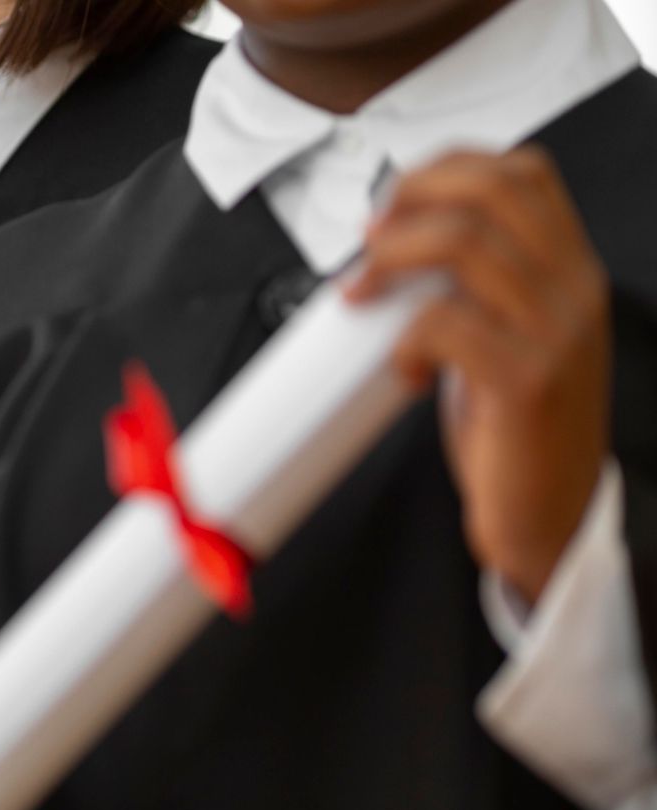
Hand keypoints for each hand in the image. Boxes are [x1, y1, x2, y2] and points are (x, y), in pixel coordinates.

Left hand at [347, 147, 609, 600]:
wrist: (548, 514)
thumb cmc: (514, 426)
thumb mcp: (506, 335)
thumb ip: (475, 285)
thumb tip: (393, 243)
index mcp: (571, 270)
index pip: (524, 172)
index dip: (448, 168)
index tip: (395, 202)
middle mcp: (574, 290)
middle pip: (491, 192)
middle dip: (410, 200)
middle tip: (367, 241)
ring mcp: (556, 334)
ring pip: (463, 246)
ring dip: (391, 260)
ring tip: (363, 295)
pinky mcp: (526, 382)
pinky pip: (447, 323)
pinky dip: (405, 337)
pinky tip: (403, 367)